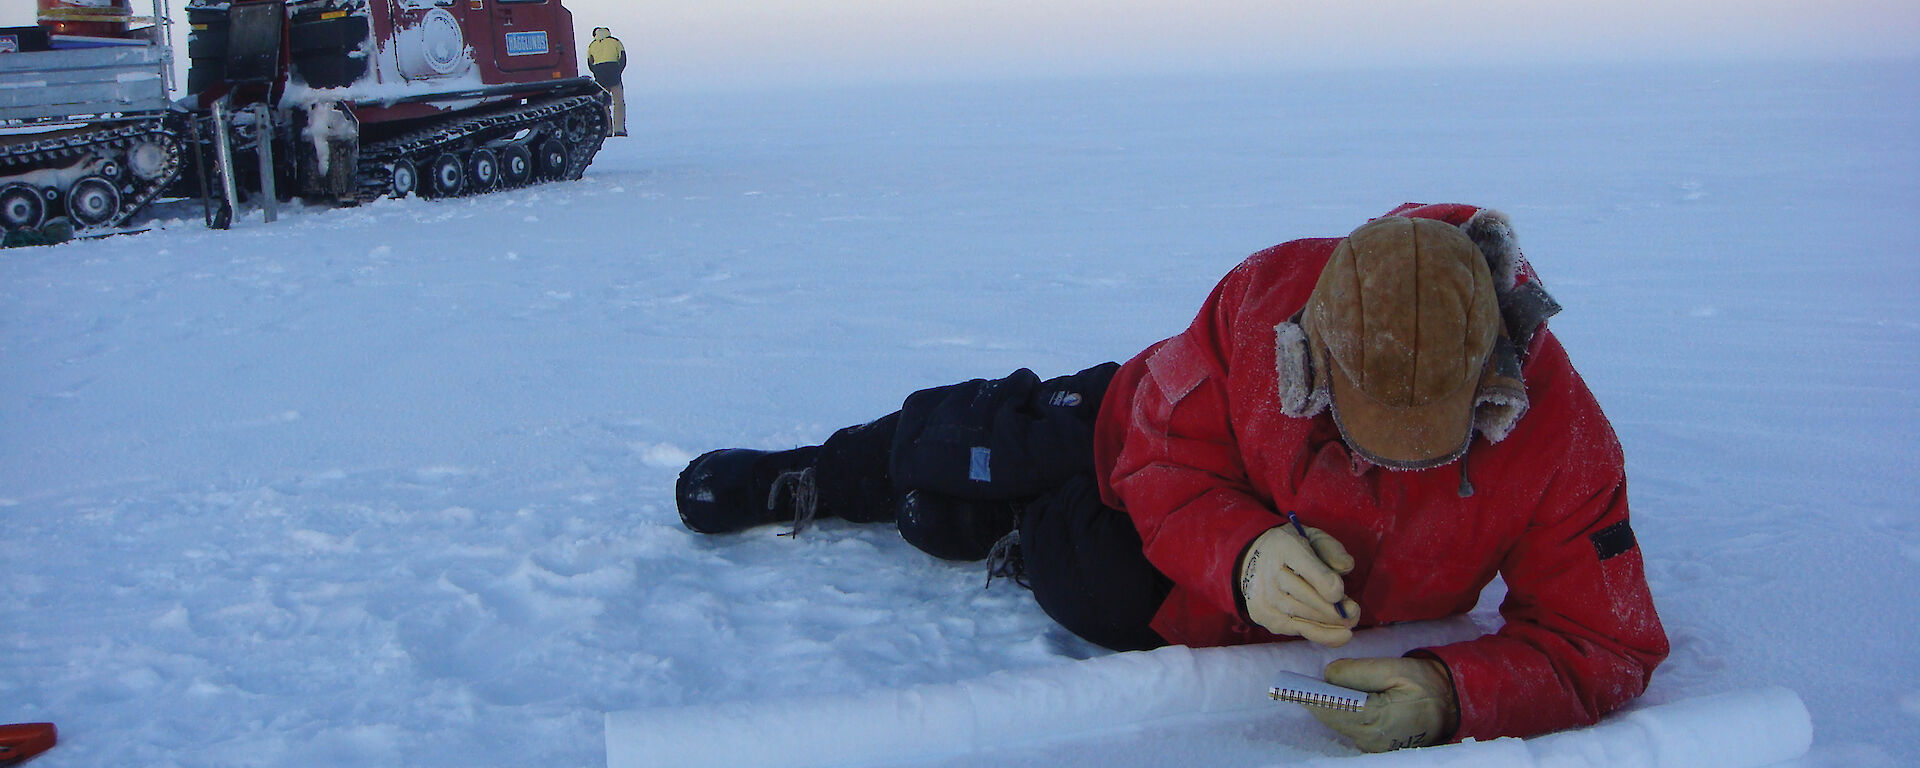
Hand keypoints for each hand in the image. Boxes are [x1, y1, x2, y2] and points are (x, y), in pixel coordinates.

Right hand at [1237, 524, 1359, 645]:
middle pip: (1307, 597)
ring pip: (1304, 616)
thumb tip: (1346, 567)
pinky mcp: (1263, 616)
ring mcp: (1264, 597)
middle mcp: (1269, 573)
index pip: (1307, 567)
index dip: (1326, 583)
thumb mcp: (1314, 538)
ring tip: (1350, 623)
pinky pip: (1298, 629)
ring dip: (1332, 623)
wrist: (1255, 557)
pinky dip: (1323, 635)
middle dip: (1335, 610)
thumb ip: (1332, 549)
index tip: (1340, 594)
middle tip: (1354, 613)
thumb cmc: (1293, 549)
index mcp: (1284, 546)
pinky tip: (1340, 635)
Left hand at [1309, 657, 1459, 751]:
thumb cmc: (1425, 684)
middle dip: (1319, 701)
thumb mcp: (1394, 668)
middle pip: (1332, 718)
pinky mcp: (1376, 747)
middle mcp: (1372, 738)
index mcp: (1376, 718)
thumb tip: (1329, 676)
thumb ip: (1358, 671)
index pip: (1332, 709)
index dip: (1311, 697)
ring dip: (1331, 708)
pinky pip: (1351, 730)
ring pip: (1340, 725)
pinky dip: (1344, 715)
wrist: (1452, 705)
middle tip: (1303, 684)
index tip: (1293, 688)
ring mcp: (1374, 746)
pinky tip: (1341, 702)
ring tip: (1320, 690)